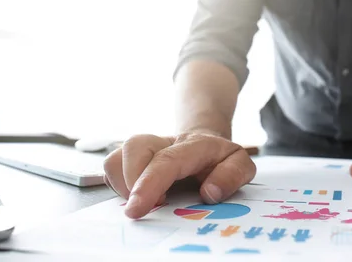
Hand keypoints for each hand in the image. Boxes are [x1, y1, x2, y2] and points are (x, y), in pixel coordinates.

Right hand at [103, 132, 255, 218]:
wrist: (205, 142)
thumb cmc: (220, 159)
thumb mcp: (240, 164)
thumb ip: (232, 175)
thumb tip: (210, 192)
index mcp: (194, 144)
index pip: (167, 159)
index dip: (149, 184)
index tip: (138, 208)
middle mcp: (165, 142)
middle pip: (135, 146)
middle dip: (132, 181)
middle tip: (145, 208)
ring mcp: (146, 148)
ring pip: (117, 155)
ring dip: (122, 184)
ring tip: (142, 202)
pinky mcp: (132, 157)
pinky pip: (111, 166)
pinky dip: (118, 185)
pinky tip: (137, 196)